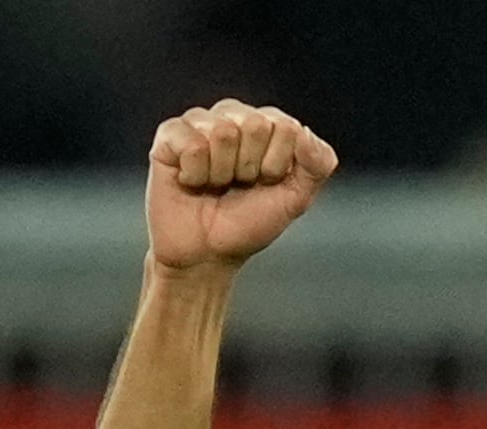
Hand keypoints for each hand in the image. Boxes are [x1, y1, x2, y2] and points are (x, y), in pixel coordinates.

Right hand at [146, 99, 337, 271]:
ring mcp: (200, 123)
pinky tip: (191, 181)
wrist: (208, 254)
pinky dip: (195, 174)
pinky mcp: (169, 136)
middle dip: (251, 167)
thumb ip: (317, 164)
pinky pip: (191, 143)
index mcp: (267, 126)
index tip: (266, 183)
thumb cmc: (249, 223)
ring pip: (222, 132)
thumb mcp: (296, 199)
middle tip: (239, 184)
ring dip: (222, 172)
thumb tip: (303, 130)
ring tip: (215, 184)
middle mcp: (234, 116)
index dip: (278, 164)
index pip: (286, 127)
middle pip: (255, 124)